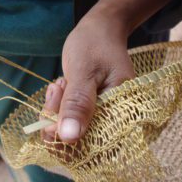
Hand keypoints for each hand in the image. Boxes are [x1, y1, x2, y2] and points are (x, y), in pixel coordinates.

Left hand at [42, 13, 135, 142]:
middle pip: (79, 148)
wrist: (100, 30)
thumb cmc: (96, 45)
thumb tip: (68, 137)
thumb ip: (78, 103)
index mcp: (125, 116)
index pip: (97, 150)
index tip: (57, 106)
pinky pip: (66, 126)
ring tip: (61, 84)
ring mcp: (101, 121)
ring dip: (55, 114)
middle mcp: (116, 124)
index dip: (68, 140)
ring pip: (67, 137)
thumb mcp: (84, 71)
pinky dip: (56, 111)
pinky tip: (59, 87)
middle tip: (59, 88)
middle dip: (59, 122)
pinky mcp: (89, 116)